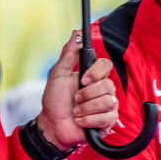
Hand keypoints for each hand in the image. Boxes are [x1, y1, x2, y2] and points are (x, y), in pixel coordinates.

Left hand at [37, 30, 118, 149]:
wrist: (52, 125)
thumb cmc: (54, 100)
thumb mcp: (58, 74)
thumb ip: (68, 53)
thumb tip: (76, 33)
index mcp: (93, 76)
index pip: (106, 65)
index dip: (96, 72)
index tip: (83, 80)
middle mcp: (102, 90)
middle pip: (108, 85)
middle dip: (87, 94)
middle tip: (76, 99)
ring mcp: (107, 106)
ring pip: (108, 102)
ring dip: (86, 108)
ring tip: (76, 112)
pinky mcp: (107, 122)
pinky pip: (106, 118)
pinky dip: (89, 120)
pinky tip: (80, 121)